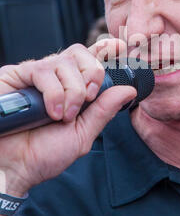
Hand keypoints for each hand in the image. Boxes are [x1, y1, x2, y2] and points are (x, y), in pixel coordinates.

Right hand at [0, 39, 135, 196]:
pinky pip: (42, 70)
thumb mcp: (82, 133)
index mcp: (70, 87)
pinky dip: (54, 92)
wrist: (15, 168)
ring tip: (63, 116)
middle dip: (91, 75)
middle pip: (79, 53)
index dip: (103, 49)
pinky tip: (51, 112)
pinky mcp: (15, 75)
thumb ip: (104, 110)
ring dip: (72, 91)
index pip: (88, 59)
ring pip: (63, 61)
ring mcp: (34, 75)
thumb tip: (128, 90)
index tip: (119, 47)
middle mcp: (53, 77)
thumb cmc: (43, 153)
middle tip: (88, 100)